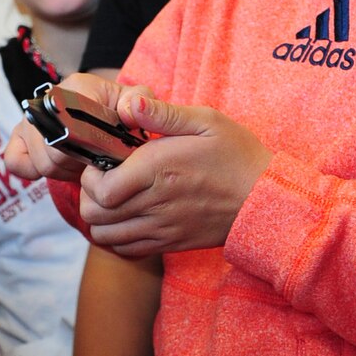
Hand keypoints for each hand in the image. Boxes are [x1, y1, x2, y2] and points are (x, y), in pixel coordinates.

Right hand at [3, 73, 127, 183]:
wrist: (103, 111)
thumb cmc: (122, 110)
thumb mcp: (138, 100)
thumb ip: (141, 100)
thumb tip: (129, 109)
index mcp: (78, 87)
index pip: (72, 124)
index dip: (90, 148)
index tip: (105, 152)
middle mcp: (48, 99)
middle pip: (56, 148)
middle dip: (79, 162)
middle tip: (96, 159)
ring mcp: (30, 119)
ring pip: (41, 161)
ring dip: (64, 169)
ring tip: (81, 160)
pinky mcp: (18, 137)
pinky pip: (14, 162)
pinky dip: (32, 171)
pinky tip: (56, 167)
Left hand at [79, 91, 272, 257]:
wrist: (266, 200)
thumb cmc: (237, 155)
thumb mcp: (206, 121)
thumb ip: (162, 113)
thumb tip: (127, 104)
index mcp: (159, 170)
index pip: (100, 188)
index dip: (90, 176)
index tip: (102, 162)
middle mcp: (156, 204)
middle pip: (95, 214)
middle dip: (88, 195)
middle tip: (102, 179)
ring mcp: (162, 229)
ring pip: (104, 237)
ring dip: (100, 218)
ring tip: (113, 199)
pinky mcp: (170, 244)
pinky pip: (126, 251)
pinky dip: (116, 237)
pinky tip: (126, 218)